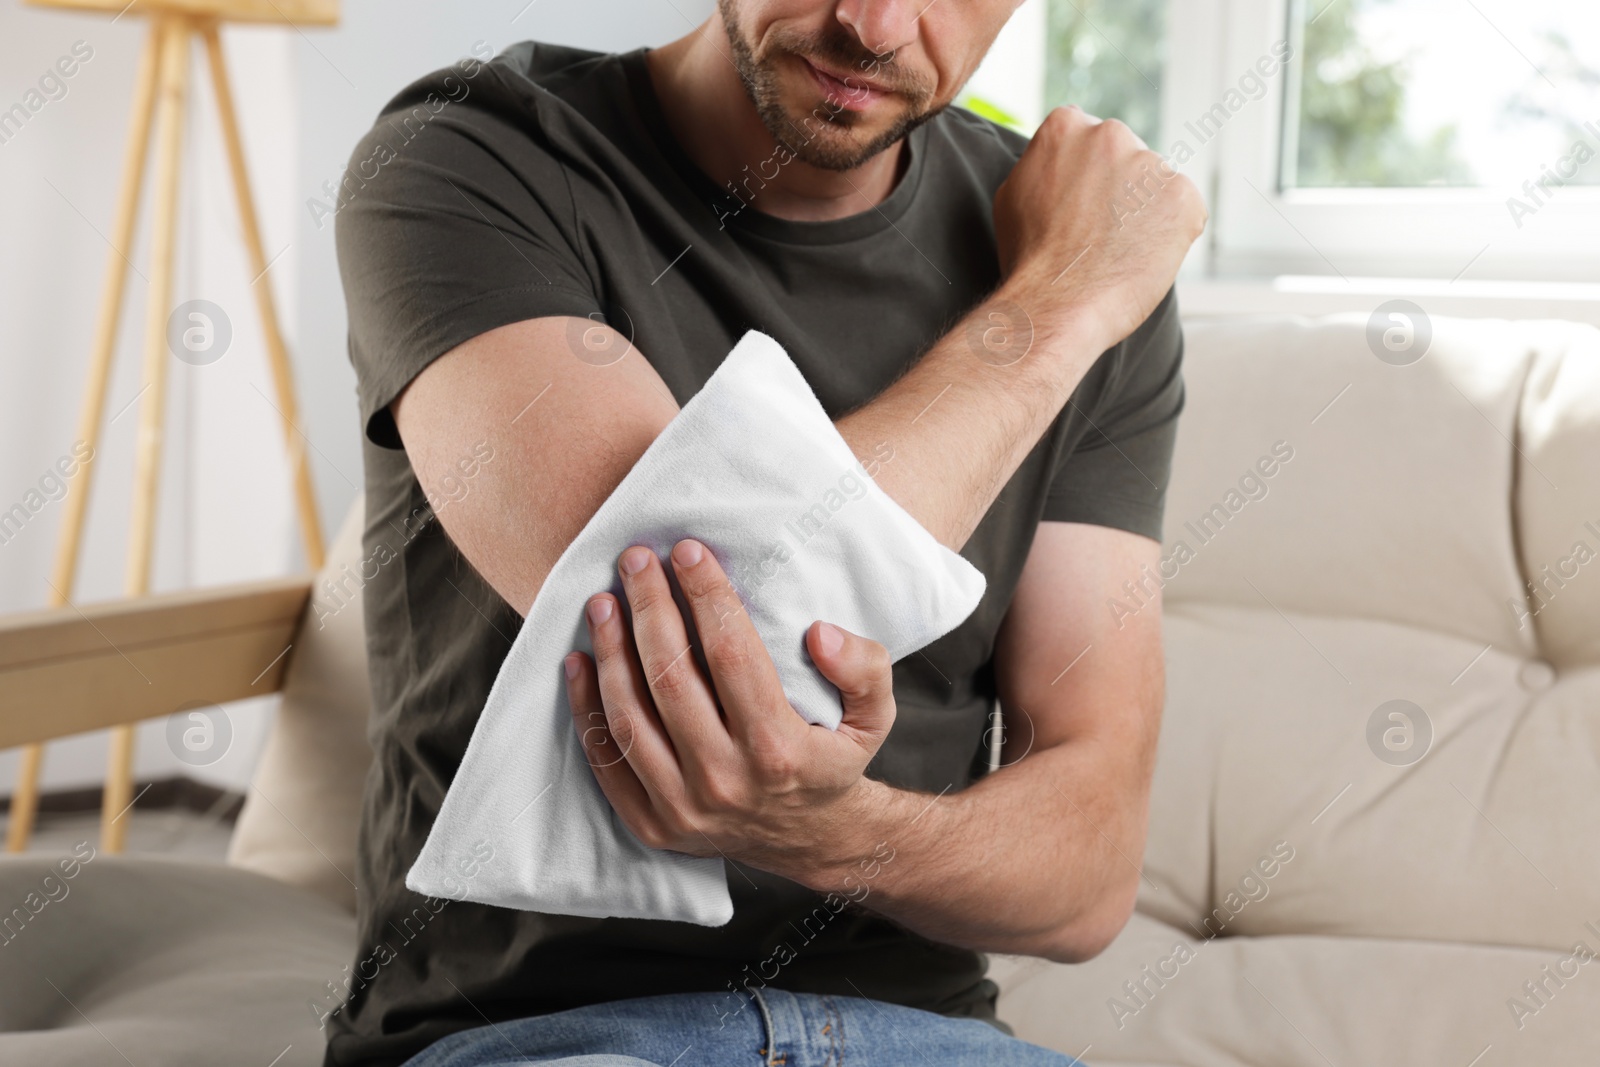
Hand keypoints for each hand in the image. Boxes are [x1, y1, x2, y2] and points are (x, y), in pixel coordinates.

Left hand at [563, 538, 896, 880]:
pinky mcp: (651, 824)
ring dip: (611, 650)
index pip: (731, 654)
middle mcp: (725, 780)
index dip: (706, 596)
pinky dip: (586, 706)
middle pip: (671, 677)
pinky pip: (606, 759)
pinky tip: (580, 660)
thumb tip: (819, 633)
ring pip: (629, 715)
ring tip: (604, 602)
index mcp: (778, 750)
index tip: (688, 552)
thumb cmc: (833, 762)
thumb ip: (864, 669)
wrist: (810, 841)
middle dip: (649, 608)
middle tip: (636, 561)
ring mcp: (682, 808)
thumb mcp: (875, 718)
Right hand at [993, 105, 1206, 352]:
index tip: (1079, 205)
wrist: (1056, 302)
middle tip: (1099, 232)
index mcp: (1066, 126)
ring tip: (1118, 252)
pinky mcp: (1184, 196)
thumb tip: (1059, 166)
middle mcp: (1111, 134)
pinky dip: (1170, 235)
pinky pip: (1184, 212)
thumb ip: (1043, 167)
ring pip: (1156, 185)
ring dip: (1145, 212)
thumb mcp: (1015, 195)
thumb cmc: (1029, 259)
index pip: (1087, 138)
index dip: (1085, 176)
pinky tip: (1141, 259)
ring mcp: (1151, 163)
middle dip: (1119, 187)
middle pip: (1126, 154)